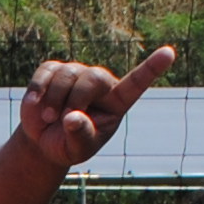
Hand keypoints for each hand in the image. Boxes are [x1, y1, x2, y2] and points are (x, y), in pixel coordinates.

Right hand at [11, 46, 173, 177]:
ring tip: (46, 120)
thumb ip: (79, 136)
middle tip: (58, 121)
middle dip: (73, 101)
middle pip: (90, 80)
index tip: (169, 53)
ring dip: (52, 101)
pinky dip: (37, 93)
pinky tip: (34, 107)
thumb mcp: (77, 150)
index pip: (136, 84)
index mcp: (116, 102)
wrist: (43, 139)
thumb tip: (72, 117)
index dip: (152, 68)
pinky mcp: (53, 69)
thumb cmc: (68, 144)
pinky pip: (45, 74)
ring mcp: (77, 72)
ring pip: (66, 75)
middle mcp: (99, 83)